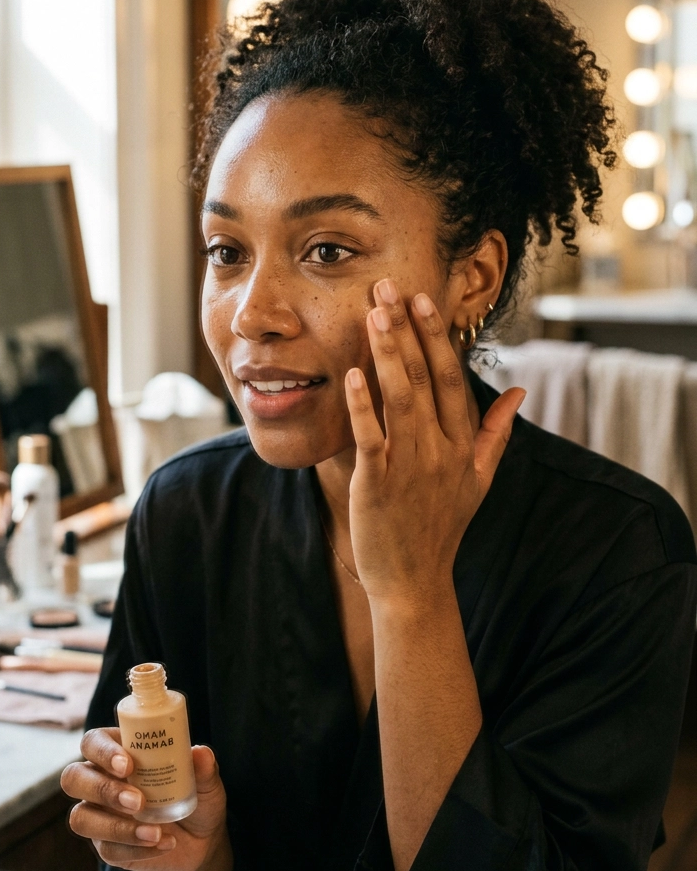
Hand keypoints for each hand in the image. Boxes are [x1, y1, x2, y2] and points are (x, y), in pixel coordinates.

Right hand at [62, 729, 231, 870]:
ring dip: (115, 827)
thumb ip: (204, 768)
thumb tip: (201, 753)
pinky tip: (162, 844)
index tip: (128, 765)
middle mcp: (100, 781)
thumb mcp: (207, 782)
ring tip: (154, 831)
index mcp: (118, 753)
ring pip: (81, 818)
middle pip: (73, 778)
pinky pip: (106, 849)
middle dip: (102, 789)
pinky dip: (135, 848)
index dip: (102, 751)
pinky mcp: (106, 846)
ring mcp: (99, 815)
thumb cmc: (197, 797)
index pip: (92, 742)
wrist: (202, 839)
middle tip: (138, 801)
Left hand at [344, 279, 524, 601]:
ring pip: (401, 399)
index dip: (438, 337)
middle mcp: (440, 450)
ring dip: (387, 354)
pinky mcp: (378, 484)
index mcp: (462, 445)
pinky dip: (363, 405)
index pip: (452, 378)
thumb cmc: (442, 527)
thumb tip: (517, 391)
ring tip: (372, 315)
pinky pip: (372, 437)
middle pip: (427, 379)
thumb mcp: (478, 479)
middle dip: (408, 330)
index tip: (424, 300)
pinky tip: (352, 374)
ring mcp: (410, 467)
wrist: (414, 582)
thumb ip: (496, 432)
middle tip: (390, 288)